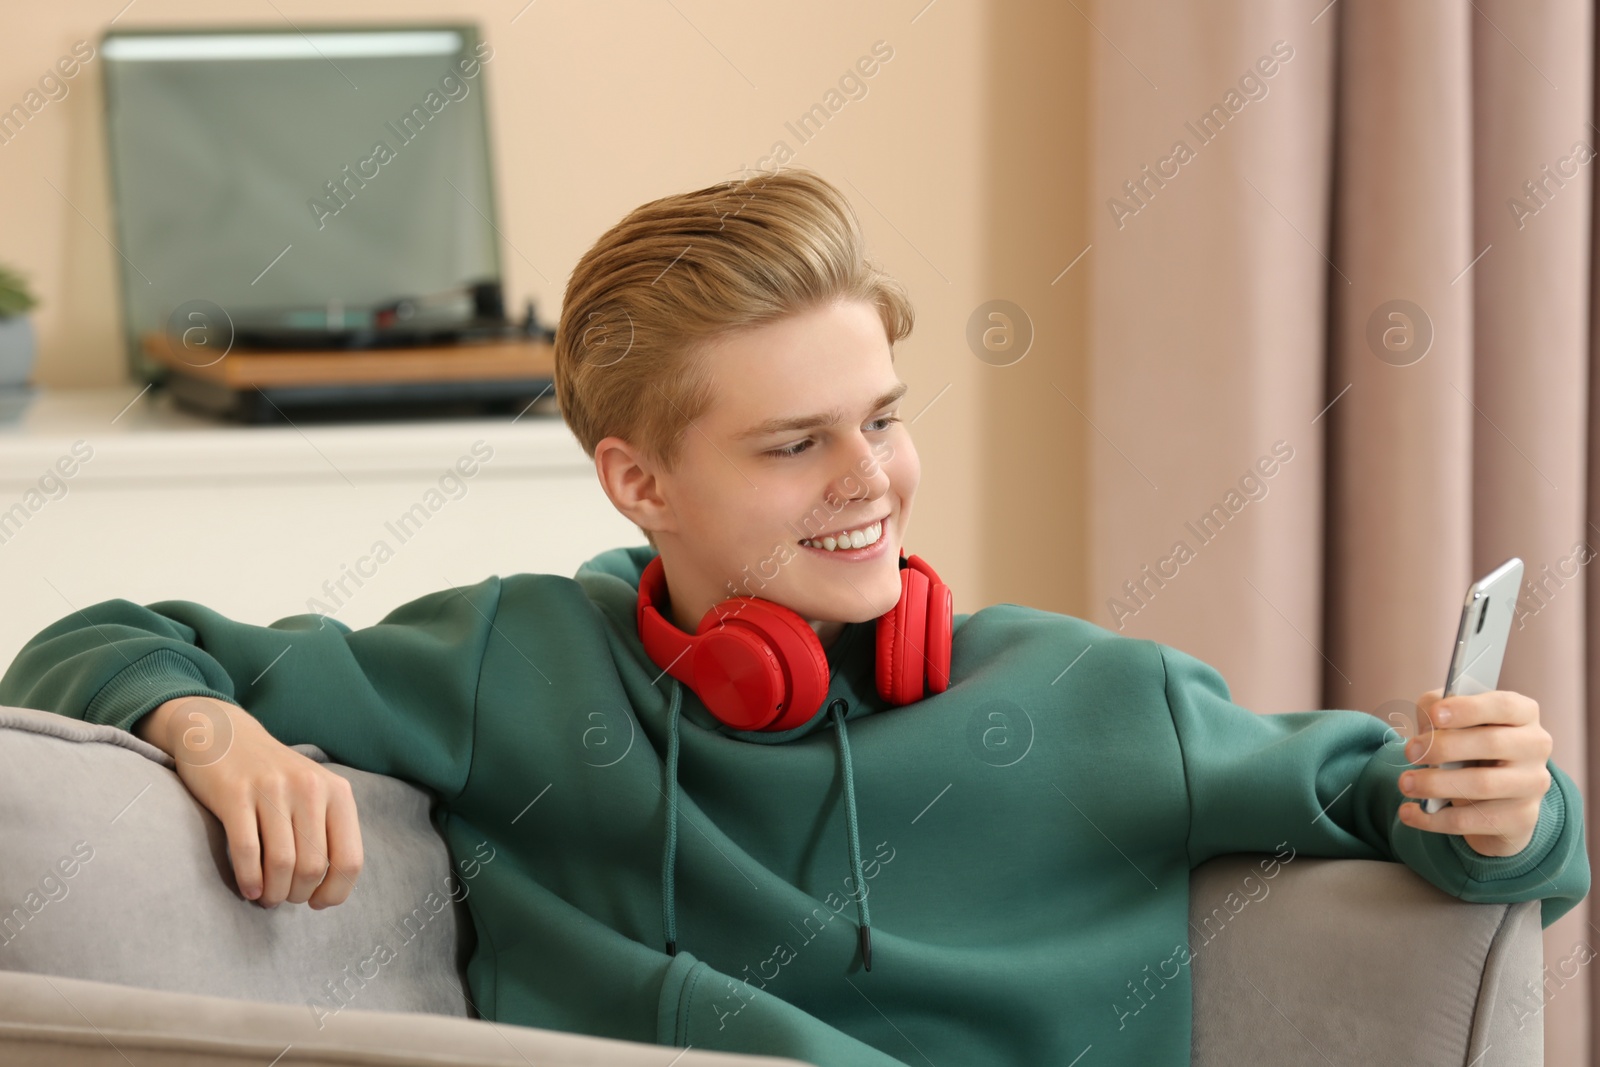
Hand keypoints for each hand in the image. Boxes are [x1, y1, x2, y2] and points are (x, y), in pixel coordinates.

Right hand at [139, 696, 363, 907]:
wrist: (223, 734)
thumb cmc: (273, 777)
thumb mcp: (314, 793)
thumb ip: (328, 831)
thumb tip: (329, 890)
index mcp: (337, 793)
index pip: (350, 860)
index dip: (335, 892)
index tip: (317, 902)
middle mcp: (310, 789)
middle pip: (314, 867)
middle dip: (298, 894)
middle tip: (284, 897)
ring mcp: (273, 790)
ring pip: (282, 864)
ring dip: (274, 893)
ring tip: (266, 897)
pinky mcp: (235, 795)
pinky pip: (248, 851)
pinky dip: (249, 880)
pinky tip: (249, 888)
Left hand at [1396, 688, 1551, 855]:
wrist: (1492, 795)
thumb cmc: (1465, 743)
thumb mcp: (1451, 719)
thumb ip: (1436, 708)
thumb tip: (1428, 721)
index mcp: (1522, 714)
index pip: (1505, 706)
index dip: (1470, 709)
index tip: (1436, 714)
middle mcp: (1535, 747)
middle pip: (1492, 743)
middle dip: (1443, 747)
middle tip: (1409, 753)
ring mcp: (1532, 785)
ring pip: (1483, 785)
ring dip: (1436, 785)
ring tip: (1405, 784)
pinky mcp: (1521, 819)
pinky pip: (1475, 821)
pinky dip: (1436, 819)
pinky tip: (1409, 813)